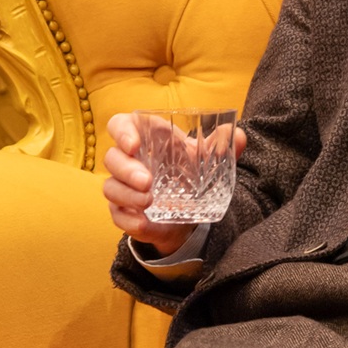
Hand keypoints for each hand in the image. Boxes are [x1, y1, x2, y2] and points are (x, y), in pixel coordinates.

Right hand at [101, 112, 244, 257]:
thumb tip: (237, 134)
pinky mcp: (123, 212)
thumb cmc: (191, 176)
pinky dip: (128, 219)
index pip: (121, 125)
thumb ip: (223, 147)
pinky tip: (144, 222)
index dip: (122, 131)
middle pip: (112, 157)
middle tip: (148, 182)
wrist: (189, 215)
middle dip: (126, 169)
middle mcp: (130, 162)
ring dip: (127, 194)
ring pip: (109, 186)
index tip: (133, 144)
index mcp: (148, 140)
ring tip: (149, 201)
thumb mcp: (209, 161)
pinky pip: (116, 215)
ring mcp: (123, 187)